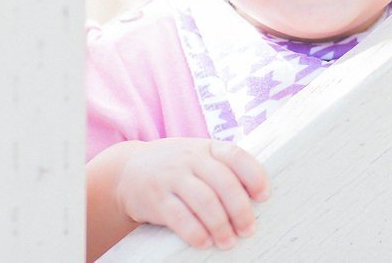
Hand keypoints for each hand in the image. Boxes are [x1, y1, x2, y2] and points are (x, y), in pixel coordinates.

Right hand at [115, 138, 269, 250]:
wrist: (127, 171)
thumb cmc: (175, 168)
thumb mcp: (198, 157)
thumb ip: (223, 170)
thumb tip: (256, 197)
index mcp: (207, 148)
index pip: (236, 156)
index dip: (254, 175)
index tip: (264, 196)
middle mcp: (190, 159)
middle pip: (223, 182)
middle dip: (240, 209)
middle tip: (248, 230)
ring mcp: (172, 177)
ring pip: (203, 200)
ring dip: (220, 224)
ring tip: (228, 242)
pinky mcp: (156, 199)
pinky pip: (178, 216)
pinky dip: (195, 232)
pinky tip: (205, 242)